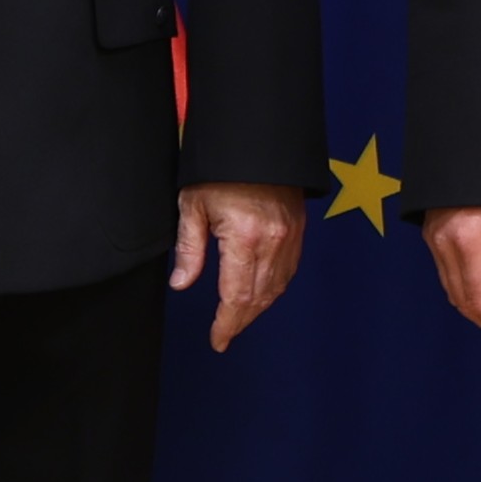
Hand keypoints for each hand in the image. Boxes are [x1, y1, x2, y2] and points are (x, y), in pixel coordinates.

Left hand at [171, 182, 308, 350]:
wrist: (257, 141)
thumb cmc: (221, 168)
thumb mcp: (193, 205)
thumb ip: (189, 249)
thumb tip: (182, 283)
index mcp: (245, 237)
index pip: (236, 296)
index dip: (227, 324)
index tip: (218, 340)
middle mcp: (273, 241)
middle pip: (259, 298)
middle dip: (240, 321)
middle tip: (225, 335)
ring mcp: (290, 236)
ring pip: (276, 288)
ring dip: (258, 308)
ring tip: (239, 319)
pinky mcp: (298, 230)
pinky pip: (289, 270)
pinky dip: (274, 288)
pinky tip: (261, 294)